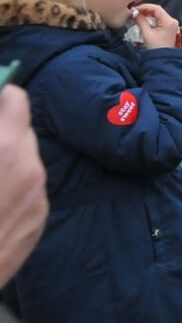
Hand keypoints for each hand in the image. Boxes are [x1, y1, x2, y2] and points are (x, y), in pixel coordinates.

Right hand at [0, 84, 47, 286]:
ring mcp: (37, 200)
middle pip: (22, 129)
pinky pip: (29, 189)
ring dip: (5, 158)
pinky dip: (11, 186)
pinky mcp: (38, 223)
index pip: (15, 99)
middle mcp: (30, 172)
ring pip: (27, 160)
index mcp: (5, 150)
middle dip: (0, 131)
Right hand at [130, 3, 178, 48]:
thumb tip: (134, 14)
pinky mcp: (167, 28)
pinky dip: (150, 19)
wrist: (162, 59)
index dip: (145, 7)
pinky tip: (143, 20)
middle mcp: (172, 21)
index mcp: (169, 21)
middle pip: (157, 11)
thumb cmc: (156, 48)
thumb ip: (141, 22)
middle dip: (145, 10)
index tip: (135, 9)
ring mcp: (170, 25)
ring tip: (137, 16)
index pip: (157, 8)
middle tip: (135, 12)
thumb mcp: (147, 34)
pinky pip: (158, 20)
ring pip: (157, 15)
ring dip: (147, 14)